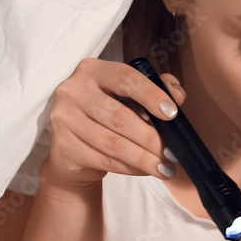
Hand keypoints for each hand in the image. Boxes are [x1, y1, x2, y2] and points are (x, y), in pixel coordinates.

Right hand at [43, 58, 185, 189]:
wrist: (73, 144)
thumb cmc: (108, 114)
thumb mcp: (130, 95)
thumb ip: (156, 88)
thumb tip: (177, 96)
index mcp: (93, 70)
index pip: (126, 78)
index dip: (151, 95)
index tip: (172, 113)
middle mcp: (74, 91)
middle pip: (119, 117)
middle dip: (151, 138)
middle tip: (172, 152)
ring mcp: (64, 118)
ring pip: (112, 143)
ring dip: (143, 158)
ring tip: (164, 167)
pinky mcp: (63, 145)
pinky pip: (103, 160)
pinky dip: (129, 168)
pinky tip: (145, 170)